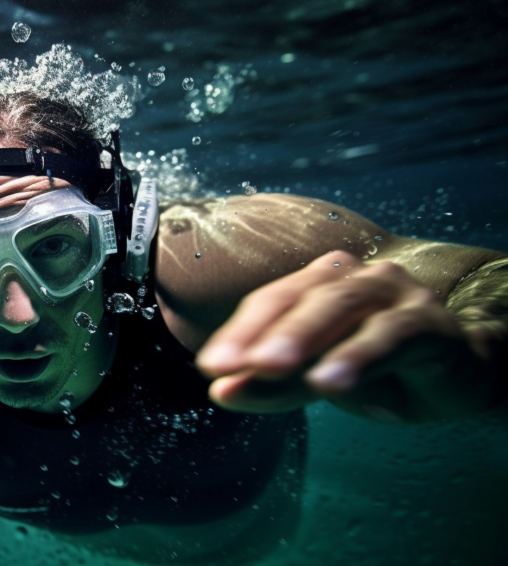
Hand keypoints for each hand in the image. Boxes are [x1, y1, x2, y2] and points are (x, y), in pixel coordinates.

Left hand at [196, 251, 497, 422]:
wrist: (460, 377)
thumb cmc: (380, 371)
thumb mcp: (319, 380)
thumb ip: (275, 384)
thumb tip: (221, 390)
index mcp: (319, 285)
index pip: (269, 302)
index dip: (237, 332)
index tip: (210, 367)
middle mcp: (354, 279)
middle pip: (299, 299)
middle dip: (260, 334)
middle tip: (230, 365)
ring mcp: (394, 295)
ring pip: (341, 307)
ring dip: (302, 338)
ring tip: (268, 368)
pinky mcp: (429, 324)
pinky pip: (390, 336)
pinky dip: (357, 357)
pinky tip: (331, 381)